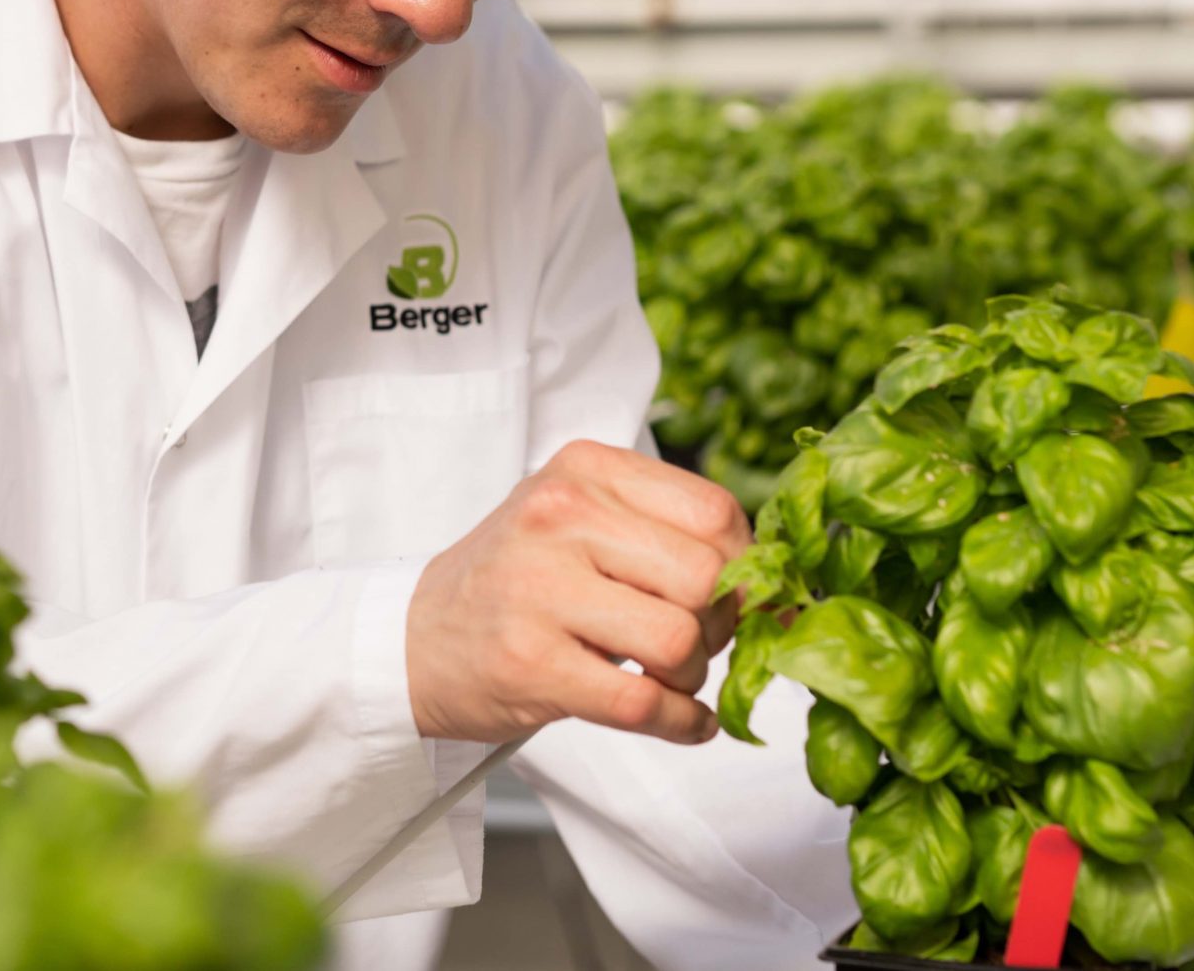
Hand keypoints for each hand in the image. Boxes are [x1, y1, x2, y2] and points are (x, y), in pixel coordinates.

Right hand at [405, 439, 751, 745]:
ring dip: (694, 676)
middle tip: (700, 642)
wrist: (415, 638)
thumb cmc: (516, 579)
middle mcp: (560, 517)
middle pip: (706, 579)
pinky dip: (682, 723)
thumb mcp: (580, 518)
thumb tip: (778, 585)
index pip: (715, 512)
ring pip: (680, 641)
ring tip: (672, 678)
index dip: (746, 565)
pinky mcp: (530, 664)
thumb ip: (666, 532)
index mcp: (585, 469)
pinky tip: (681, 719)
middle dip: (722, 626)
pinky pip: (643, 704)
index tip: (741, 595)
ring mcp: (540, 590)